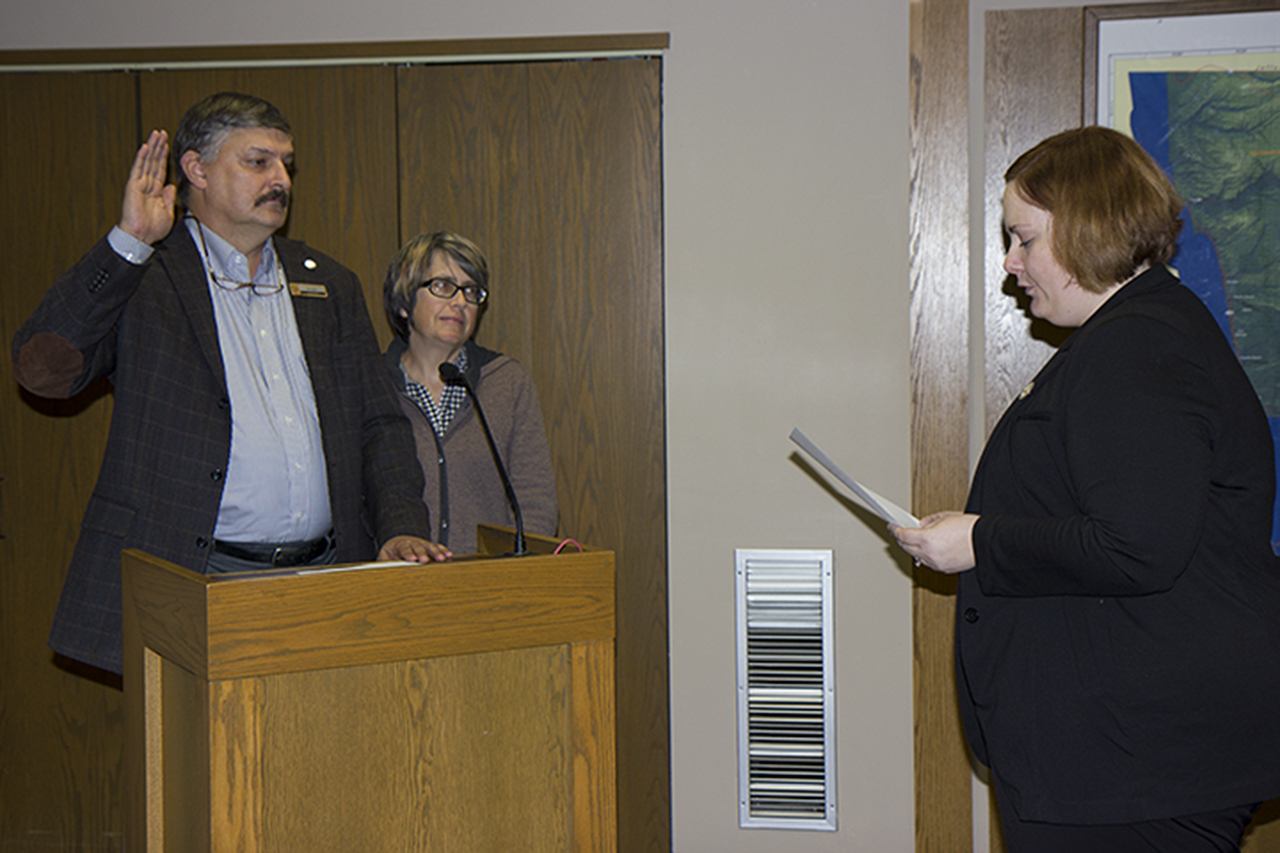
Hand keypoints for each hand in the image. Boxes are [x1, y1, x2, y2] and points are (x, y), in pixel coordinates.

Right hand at [120, 129, 176, 244]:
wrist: (141, 236)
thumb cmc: (152, 228)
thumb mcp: (167, 212)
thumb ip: (169, 198)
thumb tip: (171, 186)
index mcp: (156, 191)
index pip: (160, 169)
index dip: (164, 157)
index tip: (168, 145)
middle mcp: (147, 185)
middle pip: (154, 161)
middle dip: (158, 147)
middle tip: (162, 133)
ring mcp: (139, 184)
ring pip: (147, 161)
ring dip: (152, 147)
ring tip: (156, 134)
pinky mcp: (133, 186)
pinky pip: (138, 169)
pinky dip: (142, 158)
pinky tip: (145, 147)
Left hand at [378, 534, 451, 562]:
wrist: (398, 543)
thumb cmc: (391, 553)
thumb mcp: (384, 556)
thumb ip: (385, 562)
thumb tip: (385, 570)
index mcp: (400, 545)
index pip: (404, 548)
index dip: (408, 554)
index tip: (413, 559)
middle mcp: (412, 543)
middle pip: (419, 547)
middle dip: (423, 553)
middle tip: (426, 560)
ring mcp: (422, 544)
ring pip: (430, 546)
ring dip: (436, 552)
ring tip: (442, 558)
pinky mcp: (429, 547)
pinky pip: (438, 547)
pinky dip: (443, 551)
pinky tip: (448, 555)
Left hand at [891, 511, 977, 573]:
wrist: (987, 542)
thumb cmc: (970, 528)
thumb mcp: (945, 517)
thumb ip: (928, 521)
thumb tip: (920, 525)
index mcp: (927, 539)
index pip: (903, 535)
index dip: (895, 529)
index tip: (892, 526)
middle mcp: (929, 554)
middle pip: (906, 547)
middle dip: (900, 539)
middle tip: (898, 532)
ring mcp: (936, 564)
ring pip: (916, 556)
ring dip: (912, 548)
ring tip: (911, 540)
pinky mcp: (944, 569)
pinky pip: (927, 562)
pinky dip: (924, 555)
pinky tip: (924, 549)